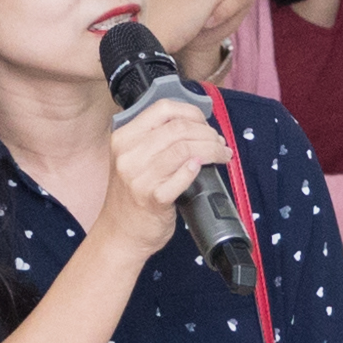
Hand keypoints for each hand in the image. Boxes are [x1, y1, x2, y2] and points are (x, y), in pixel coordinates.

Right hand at [97, 97, 232, 261]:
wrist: (120, 233)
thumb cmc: (133, 194)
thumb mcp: (134, 158)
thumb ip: (156, 139)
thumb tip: (198, 124)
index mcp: (124, 138)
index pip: (163, 109)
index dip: (192, 112)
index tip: (205, 123)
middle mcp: (128, 155)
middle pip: (179, 128)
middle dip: (208, 133)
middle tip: (219, 143)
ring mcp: (140, 177)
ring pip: (186, 149)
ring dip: (212, 149)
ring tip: (221, 155)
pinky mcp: (154, 199)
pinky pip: (185, 175)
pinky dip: (199, 168)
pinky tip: (206, 169)